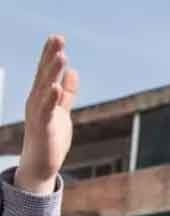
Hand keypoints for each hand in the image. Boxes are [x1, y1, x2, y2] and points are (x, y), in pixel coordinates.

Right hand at [15, 36, 78, 194]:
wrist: (41, 164)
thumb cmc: (50, 137)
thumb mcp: (62, 111)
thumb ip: (68, 93)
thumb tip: (73, 72)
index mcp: (41, 97)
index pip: (46, 71)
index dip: (50, 54)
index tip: (57, 38)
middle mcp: (36, 101)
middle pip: (44, 75)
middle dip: (51, 57)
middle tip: (58, 39)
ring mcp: (38, 113)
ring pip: (44, 89)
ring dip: (52, 72)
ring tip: (61, 56)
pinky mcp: (43, 127)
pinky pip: (46, 110)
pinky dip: (51, 98)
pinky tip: (57, 87)